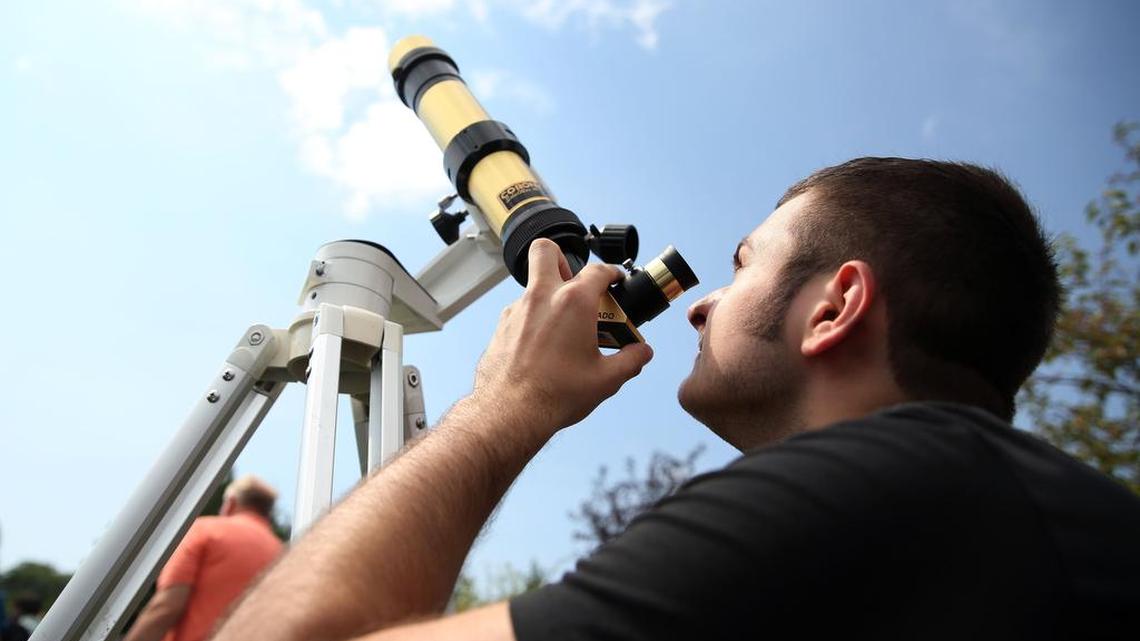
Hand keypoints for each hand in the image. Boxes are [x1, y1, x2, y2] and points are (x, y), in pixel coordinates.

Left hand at [471, 239, 653, 437]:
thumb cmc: (556, 393)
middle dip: (563, 258)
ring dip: (548, 294)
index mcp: (573, 302)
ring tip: (563, 325)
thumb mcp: (606, 380)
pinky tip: (542, 344)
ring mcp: (517, 309)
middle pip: (546, 251)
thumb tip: (642, 353)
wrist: (510, 411)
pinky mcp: (501, 326)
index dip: (611, 272)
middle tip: (575, 282)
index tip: (615, 280)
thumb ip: (630, 361)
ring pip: (532, 284)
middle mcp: (542, 296)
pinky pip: (519, 310)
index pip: (598, 270)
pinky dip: (533, 318)